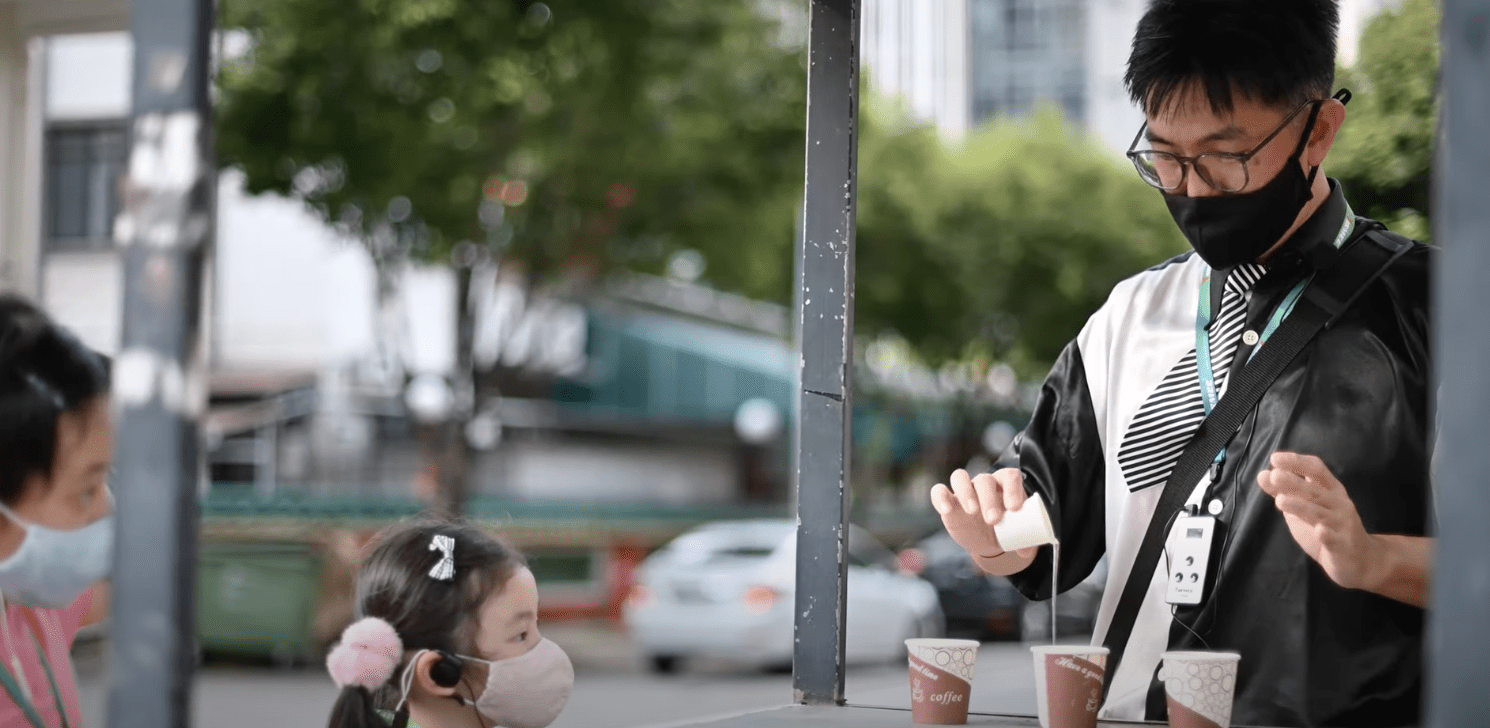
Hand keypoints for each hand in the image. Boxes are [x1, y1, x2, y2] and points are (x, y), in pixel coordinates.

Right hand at [929, 468, 1038, 559]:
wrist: (988, 539)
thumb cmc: (1007, 530)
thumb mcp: (1018, 535)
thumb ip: (1024, 541)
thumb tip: (1026, 550)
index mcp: (1005, 484)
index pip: (1010, 476)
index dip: (1012, 489)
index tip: (1014, 509)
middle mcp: (984, 482)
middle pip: (985, 480)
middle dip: (989, 499)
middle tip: (994, 520)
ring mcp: (965, 489)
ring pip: (960, 477)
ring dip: (966, 492)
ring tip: (972, 512)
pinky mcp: (948, 500)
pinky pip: (939, 491)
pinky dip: (941, 497)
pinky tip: (947, 509)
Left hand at [1256, 452, 1384, 590]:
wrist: (1359, 561)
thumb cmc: (1328, 529)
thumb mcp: (1303, 508)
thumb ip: (1284, 492)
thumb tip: (1263, 474)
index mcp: (1330, 490)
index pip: (1316, 470)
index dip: (1297, 462)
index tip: (1275, 458)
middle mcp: (1338, 503)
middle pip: (1316, 490)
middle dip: (1295, 482)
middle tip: (1275, 475)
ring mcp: (1342, 524)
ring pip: (1320, 513)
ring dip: (1301, 506)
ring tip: (1280, 500)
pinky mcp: (1343, 545)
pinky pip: (1334, 538)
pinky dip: (1326, 534)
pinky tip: (1319, 531)